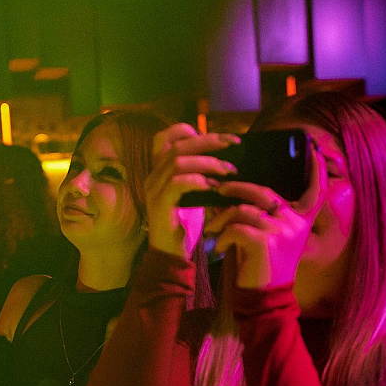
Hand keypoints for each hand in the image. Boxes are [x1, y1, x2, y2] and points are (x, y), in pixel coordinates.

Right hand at [145, 124, 237, 258]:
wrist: (172, 255)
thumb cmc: (185, 225)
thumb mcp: (194, 194)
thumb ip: (199, 175)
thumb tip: (223, 158)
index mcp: (159, 172)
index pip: (162, 138)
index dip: (186, 131)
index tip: (214, 138)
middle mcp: (153, 177)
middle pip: (177, 145)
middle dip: (208, 141)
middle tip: (233, 144)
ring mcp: (154, 190)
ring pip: (177, 162)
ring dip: (207, 162)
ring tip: (229, 170)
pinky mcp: (160, 205)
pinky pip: (176, 183)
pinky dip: (198, 181)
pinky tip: (214, 187)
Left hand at [207, 150, 326, 289]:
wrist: (265, 298)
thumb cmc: (263, 266)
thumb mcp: (268, 237)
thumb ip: (260, 214)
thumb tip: (234, 191)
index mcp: (301, 220)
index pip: (315, 191)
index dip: (316, 171)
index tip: (315, 152)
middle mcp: (295, 223)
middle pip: (262, 191)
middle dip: (236, 188)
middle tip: (219, 190)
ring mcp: (281, 231)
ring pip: (244, 209)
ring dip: (222, 217)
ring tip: (213, 228)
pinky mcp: (265, 241)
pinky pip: (236, 226)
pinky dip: (222, 235)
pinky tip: (219, 247)